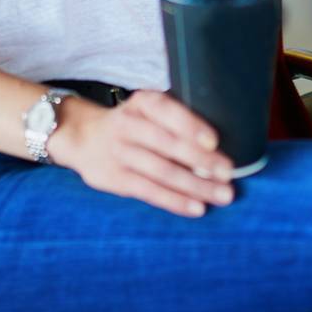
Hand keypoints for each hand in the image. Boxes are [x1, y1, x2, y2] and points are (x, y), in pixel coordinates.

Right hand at [48, 92, 234, 216]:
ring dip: (195, 186)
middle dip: (201, 160)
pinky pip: (149, 192)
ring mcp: (120, 154)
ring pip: (162, 172)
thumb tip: (221, 143)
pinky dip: (175, 201)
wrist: (83, 137)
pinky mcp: (116, 179)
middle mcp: (129, 125)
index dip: (189, 125)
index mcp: (142, 103)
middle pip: (167, 144)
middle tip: (228, 173)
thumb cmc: (133, 123)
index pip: (166, 110)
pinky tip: (197, 208)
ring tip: (223, 195)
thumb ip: (176, 119)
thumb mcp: (148, 109)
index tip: (214, 141)